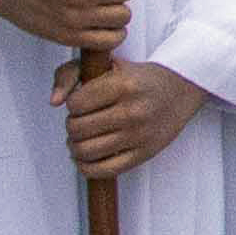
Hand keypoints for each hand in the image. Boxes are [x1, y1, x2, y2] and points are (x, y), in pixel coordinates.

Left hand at [51, 58, 209, 178]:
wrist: (182, 88)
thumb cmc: (139, 76)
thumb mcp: (107, 63)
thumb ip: (71, 73)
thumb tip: (53, 101)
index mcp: (124, 84)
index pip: (75, 104)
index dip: (73, 104)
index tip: (83, 102)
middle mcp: (132, 111)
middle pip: (77, 129)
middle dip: (72, 125)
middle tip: (82, 120)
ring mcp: (138, 135)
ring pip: (85, 151)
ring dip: (75, 146)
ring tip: (82, 138)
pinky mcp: (143, 154)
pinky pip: (102, 170)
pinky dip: (85, 166)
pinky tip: (86, 156)